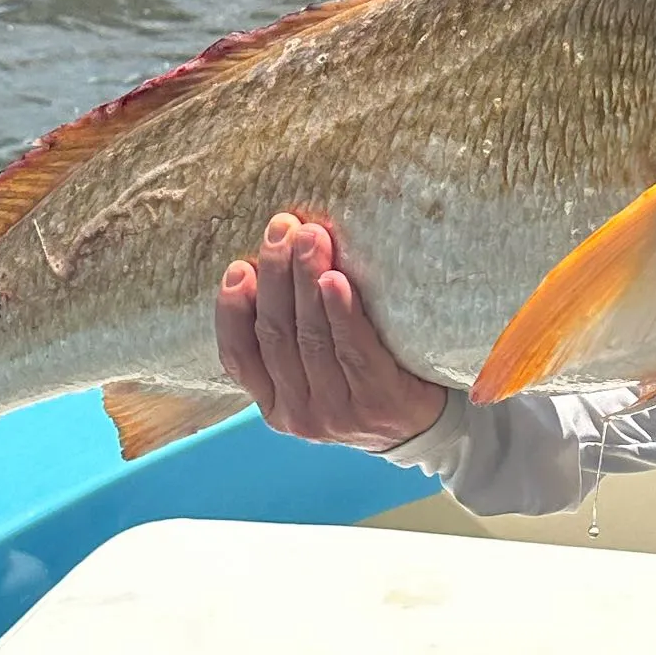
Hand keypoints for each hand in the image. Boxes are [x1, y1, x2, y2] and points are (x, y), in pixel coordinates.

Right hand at [215, 212, 449, 446]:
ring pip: (311, 337)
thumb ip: (288, 340)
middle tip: (282, 228)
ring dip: (306, 280)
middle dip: (276, 275)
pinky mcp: (377, 403)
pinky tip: (334, 279)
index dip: (232, 310)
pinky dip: (340, 311)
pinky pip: (353, 349)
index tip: (238, 267)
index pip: (238, 356)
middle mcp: (298, 415)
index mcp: (273, 405)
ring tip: (310, 237)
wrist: (423, 426)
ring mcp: (337, 413)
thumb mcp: (312, 375)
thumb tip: (264, 263)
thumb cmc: (360, 383)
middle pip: (276, 335)